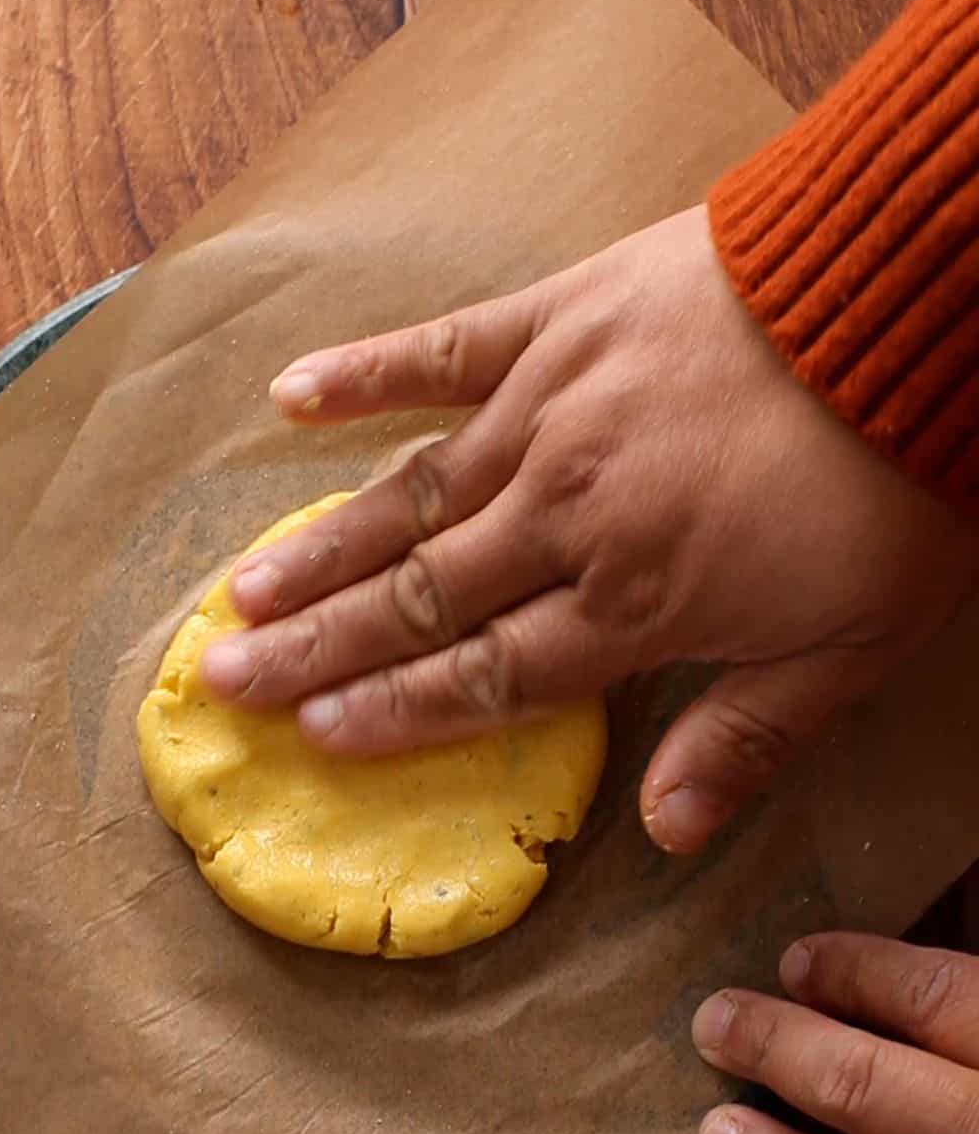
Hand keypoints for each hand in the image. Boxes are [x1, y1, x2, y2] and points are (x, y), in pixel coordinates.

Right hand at [202, 205, 974, 853]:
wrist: (908, 298)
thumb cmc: (891, 484)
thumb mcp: (851, 645)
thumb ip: (746, 737)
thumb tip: (665, 836)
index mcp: (633, 606)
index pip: (488, 677)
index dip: (399, 711)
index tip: (317, 736)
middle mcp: (566, 518)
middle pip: (422, 599)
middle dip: (318, 648)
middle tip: (226, 677)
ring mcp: (551, 414)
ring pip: (412, 496)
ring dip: (322, 546)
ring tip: (240, 588)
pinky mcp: (557, 320)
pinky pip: (444, 350)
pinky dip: (367, 371)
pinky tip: (291, 394)